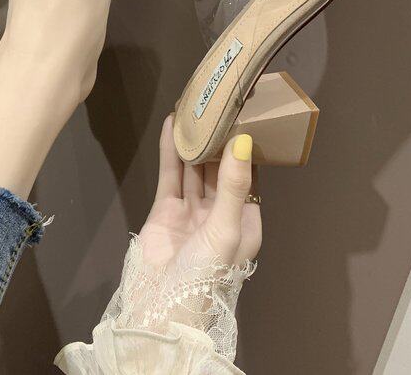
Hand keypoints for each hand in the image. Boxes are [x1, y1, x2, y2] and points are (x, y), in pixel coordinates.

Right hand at [138, 116, 261, 269]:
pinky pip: (171, 173)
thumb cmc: (208, 272)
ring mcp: (191, 210)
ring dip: (194, 142)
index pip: (248, 177)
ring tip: (193, 109)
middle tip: (216, 106)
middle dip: (218, 141)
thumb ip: (234, 184)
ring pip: (194, 169)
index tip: (244, 117)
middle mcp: (220, 213)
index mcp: (245, 222)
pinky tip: (172, 126)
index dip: (246, 148)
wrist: (163, 305)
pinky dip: (171, 150)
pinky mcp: (166, 208)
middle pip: (220, 169)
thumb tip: (245, 140)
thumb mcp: (228, 228)